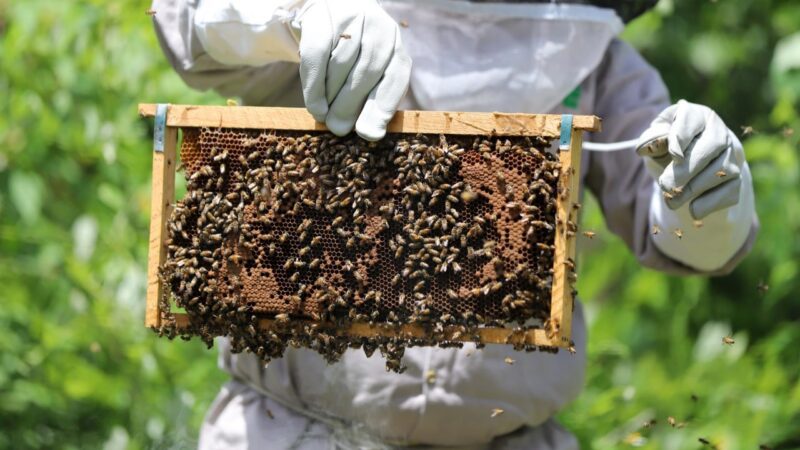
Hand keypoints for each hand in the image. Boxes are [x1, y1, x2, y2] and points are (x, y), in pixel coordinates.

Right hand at [294, 0, 411, 140]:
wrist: (328, 13)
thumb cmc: (351, 55)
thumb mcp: (368, 73)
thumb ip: (371, 100)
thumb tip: (369, 134)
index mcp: (395, 46)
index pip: (395, 77)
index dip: (382, 107)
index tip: (368, 133)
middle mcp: (379, 27)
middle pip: (366, 72)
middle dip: (351, 106)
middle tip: (338, 129)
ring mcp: (351, 17)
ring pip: (341, 64)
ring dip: (331, 96)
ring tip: (324, 116)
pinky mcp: (323, 16)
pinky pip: (317, 56)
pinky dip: (314, 85)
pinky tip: (314, 105)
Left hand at [636, 100, 745, 218]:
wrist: (688, 167)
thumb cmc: (667, 148)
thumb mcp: (656, 142)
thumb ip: (651, 142)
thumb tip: (643, 148)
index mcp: (697, 116)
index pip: (691, 120)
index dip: (683, 136)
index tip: (674, 154)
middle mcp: (719, 132)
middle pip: (711, 146)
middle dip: (687, 169)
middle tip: (665, 186)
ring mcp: (731, 155)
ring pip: (721, 170)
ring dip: (695, 189)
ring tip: (671, 202)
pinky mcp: (737, 179)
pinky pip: (729, 191)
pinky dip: (710, 203)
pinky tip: (692, 210)